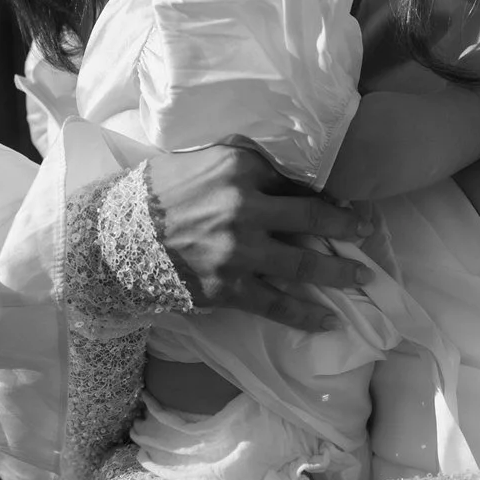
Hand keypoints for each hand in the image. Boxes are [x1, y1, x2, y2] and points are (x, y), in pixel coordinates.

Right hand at [145, 144, 373, 330]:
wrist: (111, 237)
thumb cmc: (154, 193)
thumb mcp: (200, 159)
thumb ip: (243, 160)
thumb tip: (287, 175)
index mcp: (238, 167)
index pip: (293, 180)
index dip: (322, 193)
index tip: (344, 203)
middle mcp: (244, 206)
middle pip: (310, 217)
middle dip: (346, 226)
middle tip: (368, 231)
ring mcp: (238, 251)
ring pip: (302, 263)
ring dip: (337, 271)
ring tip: (361, 277)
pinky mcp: (228, 287)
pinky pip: (276, 303)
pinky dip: (305, 314)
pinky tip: (328, 320)